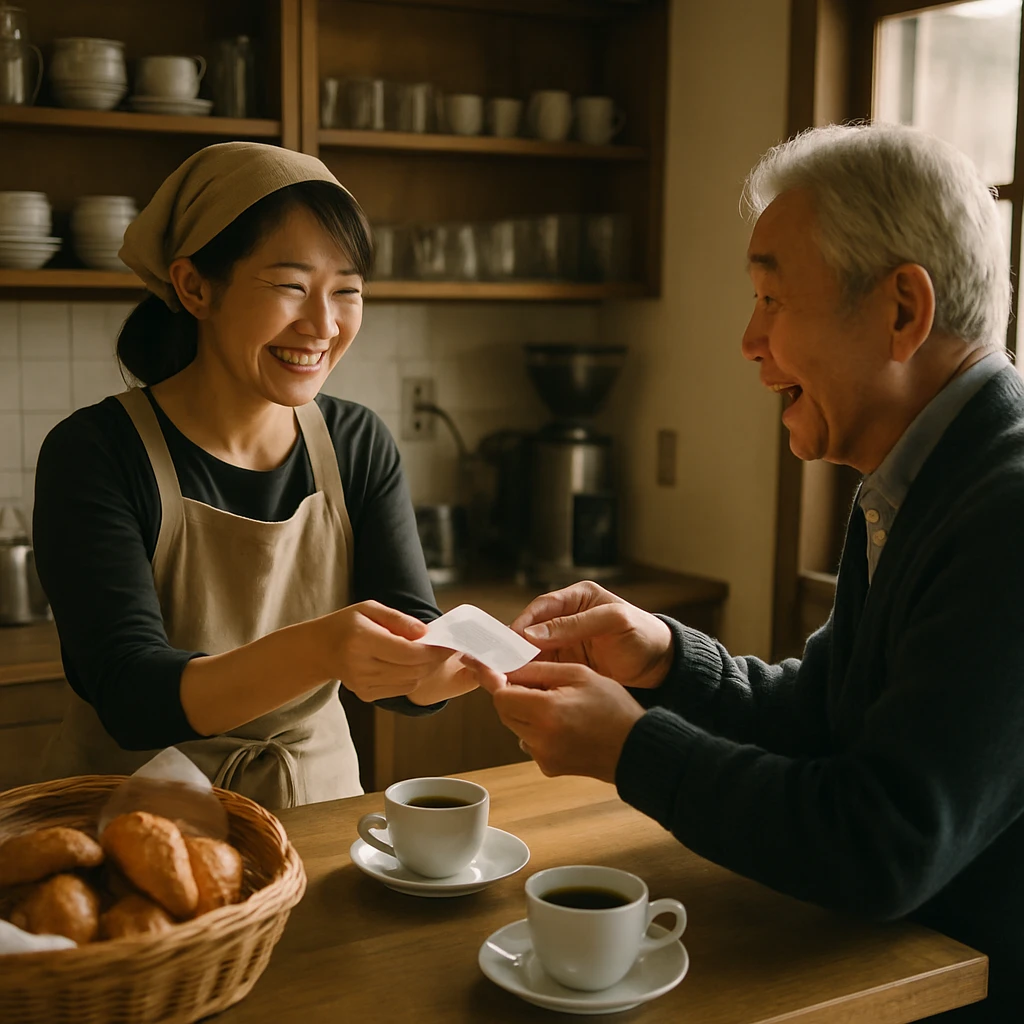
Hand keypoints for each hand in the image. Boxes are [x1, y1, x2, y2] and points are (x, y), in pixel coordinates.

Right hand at [322, 601, 452, 701]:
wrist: (320, 649)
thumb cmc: (348, 624)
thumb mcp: (370, 609)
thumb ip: (399, 619)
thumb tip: (426, 633)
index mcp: (360, 639)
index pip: (408, 652)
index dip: (434, 650)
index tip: (450, 644)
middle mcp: (360, 665)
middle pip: (413, 669)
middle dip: (434, 660)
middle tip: (445, 649)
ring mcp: (362, 684)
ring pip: (411, 681)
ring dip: (425, 669)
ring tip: (427, 654)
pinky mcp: (366, 695)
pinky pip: (402, 689)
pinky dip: (412, 677)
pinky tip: (409, 664)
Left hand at [479, 661, 644, 783]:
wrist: (637, 749)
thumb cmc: (614, 708)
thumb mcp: (579, 674)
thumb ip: (539, 670)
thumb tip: (507, 666)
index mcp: (546, 712)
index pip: (500, 693)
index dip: (488, 676)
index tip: (475, 662)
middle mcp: (539, 739)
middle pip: (504, 709)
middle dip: (510, 691)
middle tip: (530, 677)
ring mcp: (542, 757)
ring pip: (515, 725)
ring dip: (523, 709)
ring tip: (555, 700)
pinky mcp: (547, 767)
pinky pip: (528, 740)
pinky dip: (535, 727)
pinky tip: (561, 721)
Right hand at [511, 582, 673, 689]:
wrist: (662, 665)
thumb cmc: (643, 635)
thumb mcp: (612, 623)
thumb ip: (574, 625)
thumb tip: (532, 634)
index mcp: (578, 598)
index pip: (542, 607)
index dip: (524, 622)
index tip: (510, 639)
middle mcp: (567, 617)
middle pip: (533, 629)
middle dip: (516, 644)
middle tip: (501, 660)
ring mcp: (567, 642)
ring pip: (535, 650)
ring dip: (521, 662)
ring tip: (506, 674)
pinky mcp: (569, 663)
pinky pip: (544, 667)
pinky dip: (533, 675)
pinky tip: (522, 684)